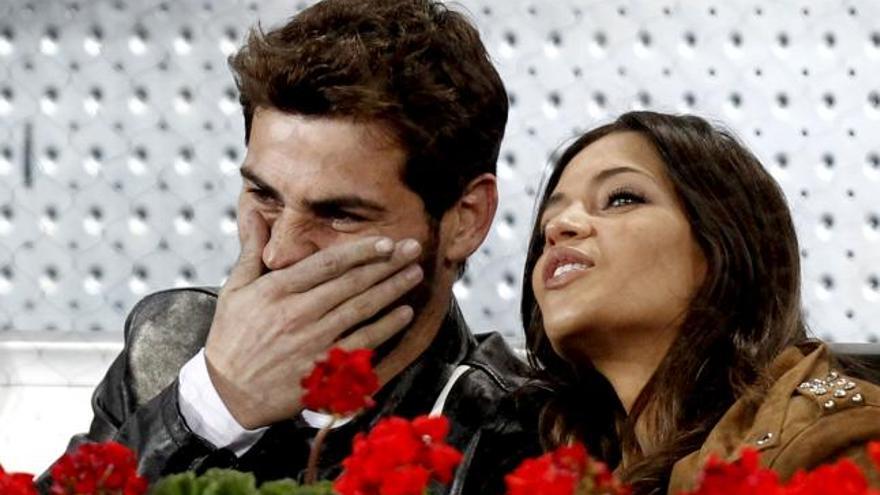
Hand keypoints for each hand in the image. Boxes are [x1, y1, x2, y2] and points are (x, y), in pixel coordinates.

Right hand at [204, 212, 422, 428]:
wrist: (228, 392)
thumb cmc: (232, 337)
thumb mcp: (235, 290)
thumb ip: (251, 251)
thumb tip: (255, 213)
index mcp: (277, 290)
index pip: (327, 264)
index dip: (360, 251)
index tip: (386, 241)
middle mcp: (298, 313)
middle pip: (352, 283)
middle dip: (386, 263)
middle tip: (413, 248)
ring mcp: (313, 341)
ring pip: (361, 309)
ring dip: (392, 289)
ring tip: (414, 273)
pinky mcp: (323, 368)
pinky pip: (362, 343)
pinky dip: (385, 328)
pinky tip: (403, 313)